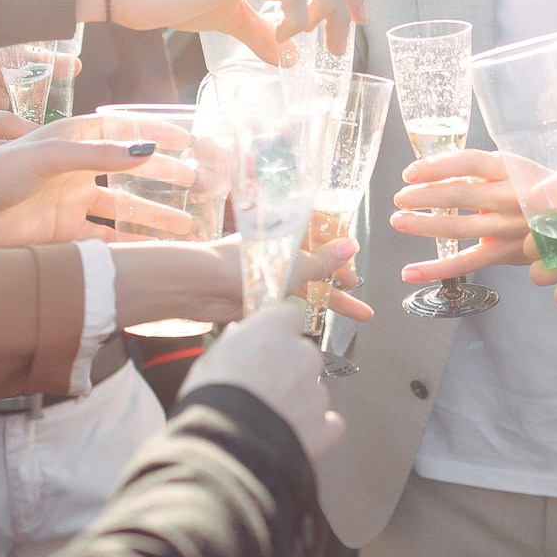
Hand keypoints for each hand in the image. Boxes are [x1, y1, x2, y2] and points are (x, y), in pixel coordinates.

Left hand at [0, 121, 192, 248]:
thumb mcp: (48, 156)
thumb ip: (97, 154)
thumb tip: (145, 151)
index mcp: (71, 140)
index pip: (122, 131)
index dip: (154, 133)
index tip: (188, 139)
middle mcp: (74, 170)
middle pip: (128, 173)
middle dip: (163, 178)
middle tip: (197, 184)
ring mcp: (70, 203)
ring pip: (122, 209)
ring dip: (152, 216)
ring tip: (185, 225)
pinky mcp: (62, 234)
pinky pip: (104, 238)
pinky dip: (128, 245)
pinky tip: (152, 250)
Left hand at [113, 236, 373, 330]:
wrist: (197, 286)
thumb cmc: (241, 266)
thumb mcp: (291, 263)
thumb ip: (322, 260)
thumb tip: (351, 246)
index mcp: (287, 232)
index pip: (323, 234)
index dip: (341, 250)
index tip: (354, 270)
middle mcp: (280, 251)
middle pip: (318, 262)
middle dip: (341, 278)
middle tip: (358, 293)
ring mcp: (271, 274)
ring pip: (308, 285)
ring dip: (332, 299)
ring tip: (360, 317)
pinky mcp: (261, 296)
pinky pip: (291, 302)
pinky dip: (307, 311)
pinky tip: (320, 324)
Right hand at [182, 303, 343, 462]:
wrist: (225, 446)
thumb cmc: (211, 398)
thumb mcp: (210, 360)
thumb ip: (232, 344)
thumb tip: (237, 336)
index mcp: (275, 330)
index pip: (290, 315)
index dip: (278, 330)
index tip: (268, 342)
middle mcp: (303, 355)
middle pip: (304, 354)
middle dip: (288, 369)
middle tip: (261, 389)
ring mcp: (317, 391)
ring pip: (313, 390)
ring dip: (297, 401)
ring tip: (267, 420)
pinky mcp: (324, 425)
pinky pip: (328, 423)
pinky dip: (314, 430)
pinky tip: (292, 436)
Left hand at [392, 148, 532, 278]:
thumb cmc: (538, 190)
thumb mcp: (516, 168)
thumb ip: (482, 170)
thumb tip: (436, 171)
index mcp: (510, 169)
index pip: (470, 163)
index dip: (437, 166)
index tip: (411, 172)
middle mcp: (510, 196)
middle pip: (460, 195)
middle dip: (423, 196)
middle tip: (399, 197)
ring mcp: (508, 227)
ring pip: (459, 228)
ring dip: (424, 226)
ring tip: (399, 221)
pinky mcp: (505, 253)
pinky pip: (466, 262)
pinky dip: (436, 268)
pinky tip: (410, 271)